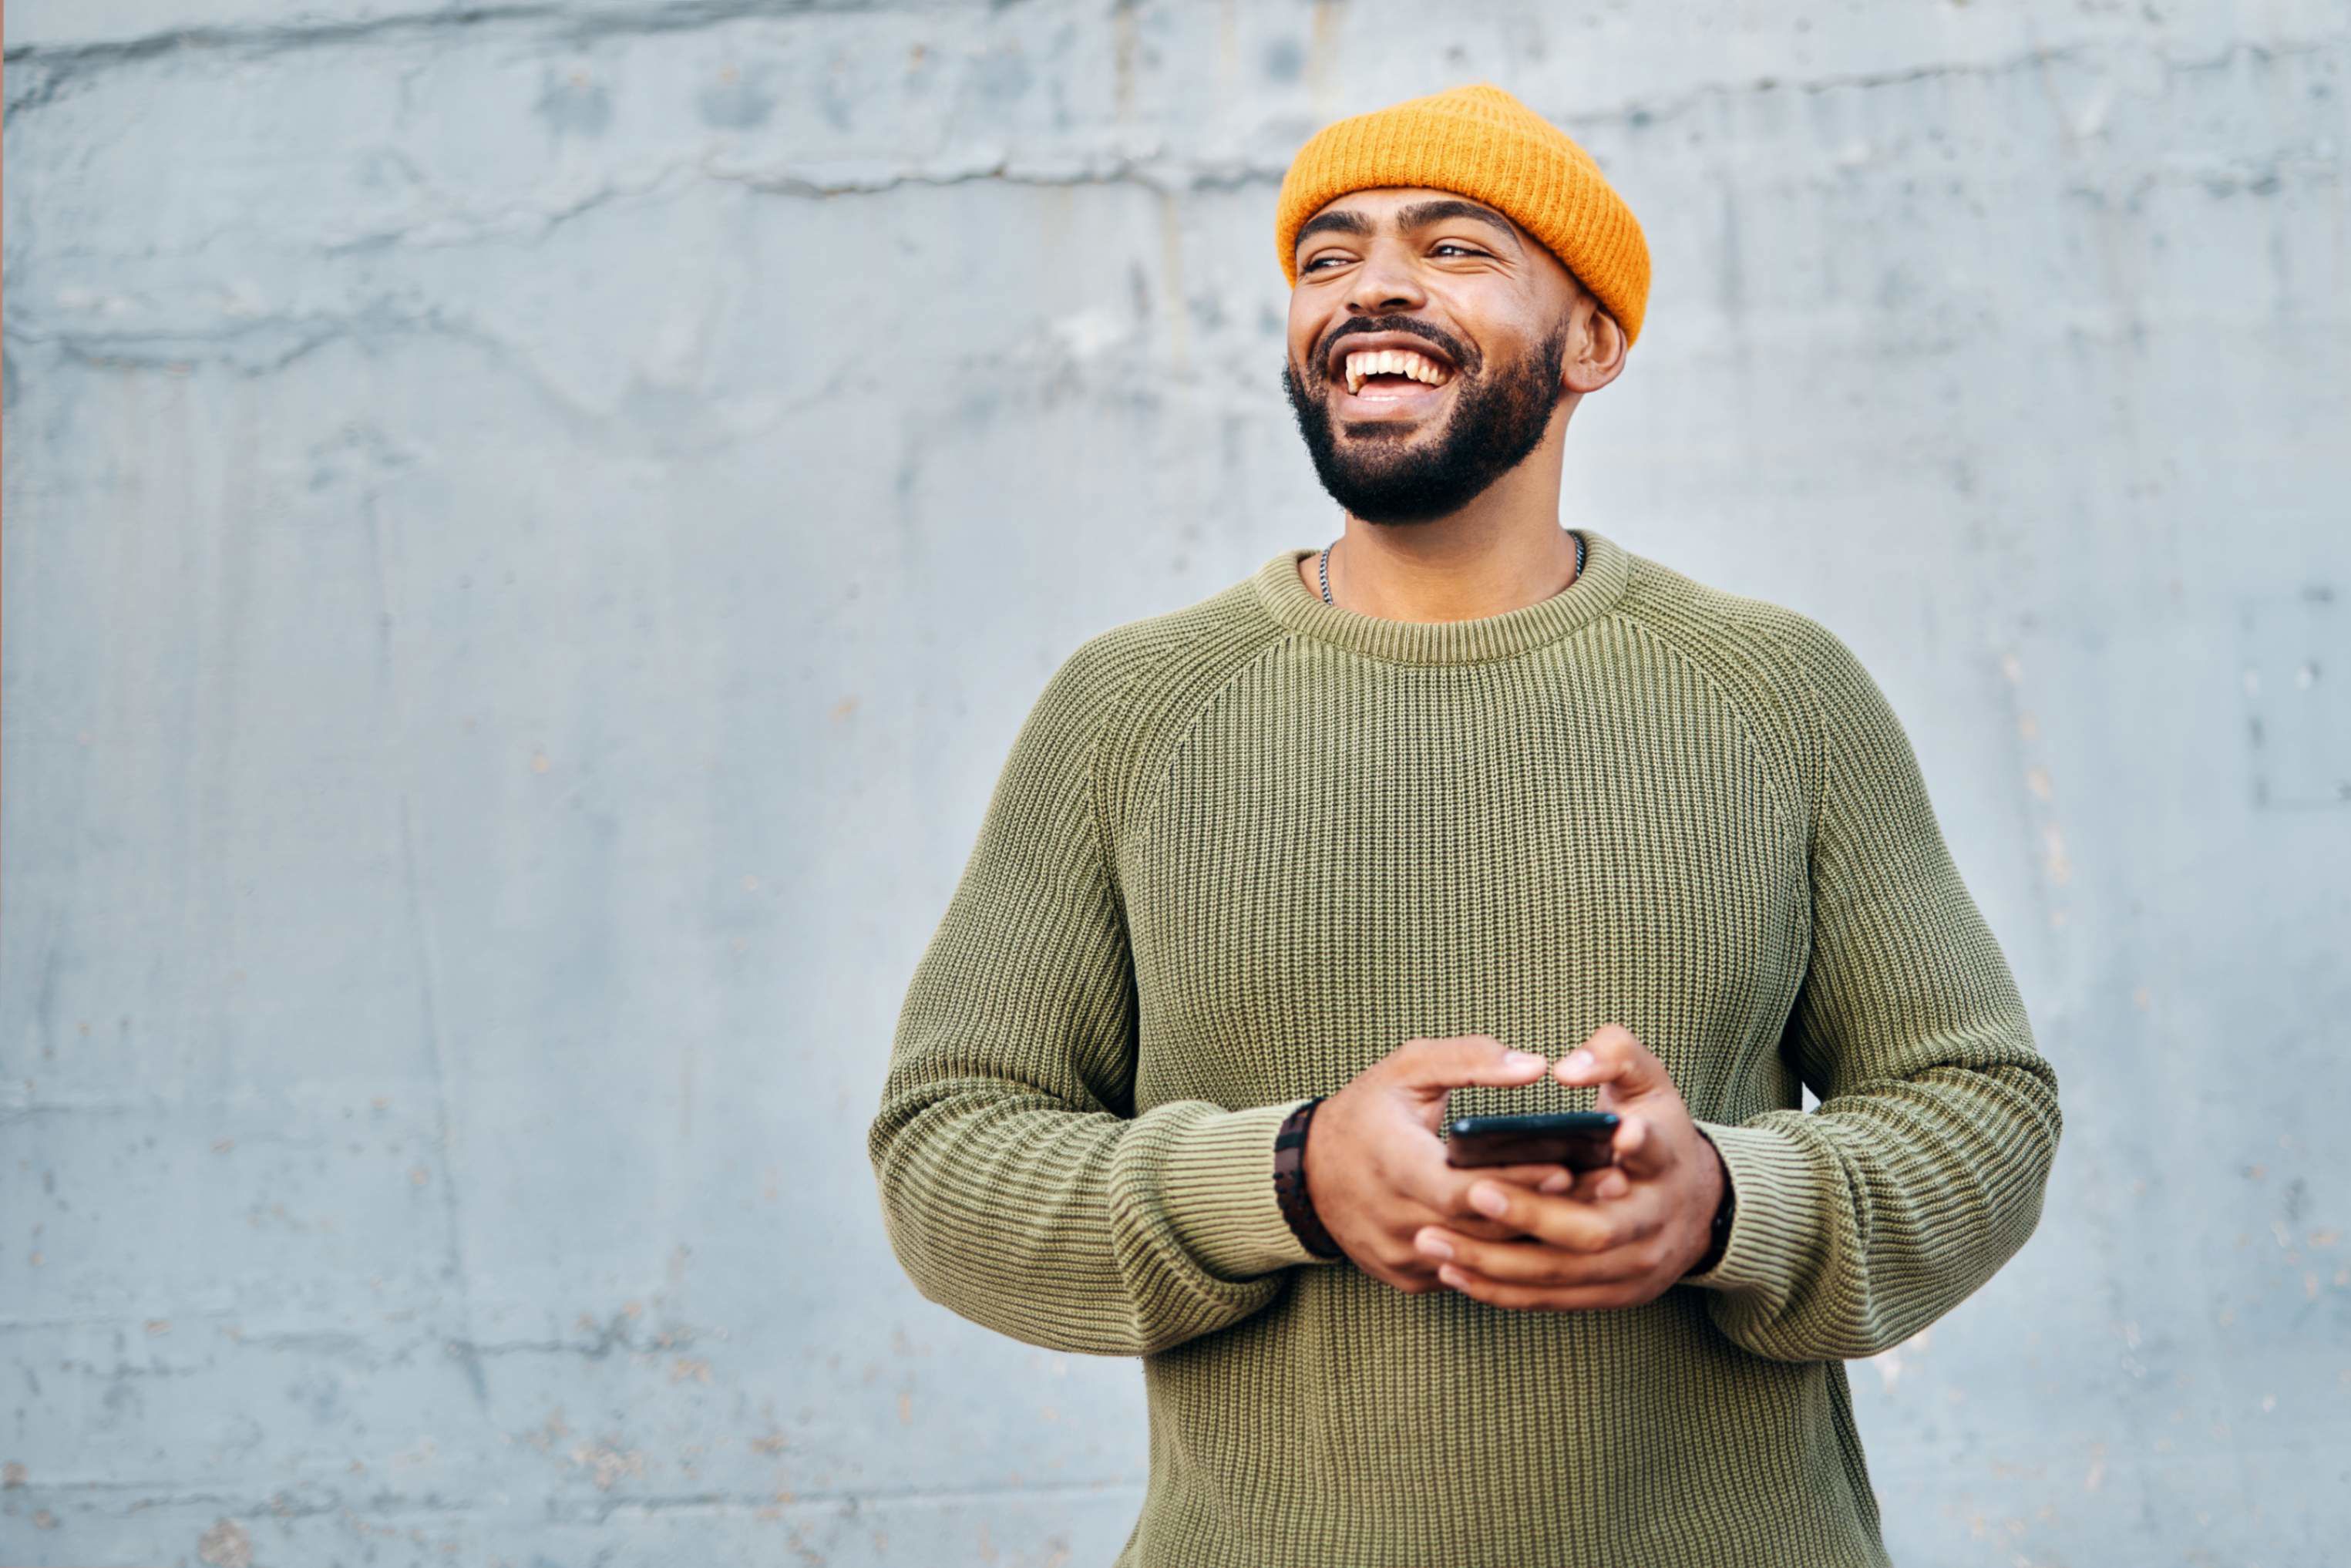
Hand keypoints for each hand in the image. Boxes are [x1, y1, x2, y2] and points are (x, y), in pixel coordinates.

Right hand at [1304, 1036, 1585, 1293]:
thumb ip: (1470, 1060)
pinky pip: (1468, 1273)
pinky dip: (1509, 1254)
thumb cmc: (1367, 1111)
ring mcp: (1400, 1256)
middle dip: (1549, 1210)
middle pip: (1484, 1230)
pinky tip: (1553, 1232)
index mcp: (1392, 1165)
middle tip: (1609, 1187)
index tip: (1569, 1167)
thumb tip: (1536, 1066)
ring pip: (1484, 1258)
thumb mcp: (1408, 1069)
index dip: (1516, 1183)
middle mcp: (1394, 1221)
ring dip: (1540, 1235)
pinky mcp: (1408, 1277)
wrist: (1306, 1173)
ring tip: (1597, 1207)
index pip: (1462, 1189)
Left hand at [1410, 1024, 1728, 1310]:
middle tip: (1472, 1192)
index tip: (1618, 1131)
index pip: (1656, 1149)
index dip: (1639, 1142)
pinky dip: (1500, 1290)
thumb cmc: (1651, 1127)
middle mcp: (1657, 1220)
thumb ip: (1613, 1054)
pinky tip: (1451, 1271)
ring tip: (1431, 1239)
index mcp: (1666, 1159)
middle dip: (1532, 1214)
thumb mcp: (1647, 1081)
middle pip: (1595, 1229)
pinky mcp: (1614, 1294)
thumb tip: (1567, 1068)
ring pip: (1562, 1272)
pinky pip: (1551, 1300)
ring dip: (1493, 1261)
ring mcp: (1637, 1265)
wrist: (1695, 1203)